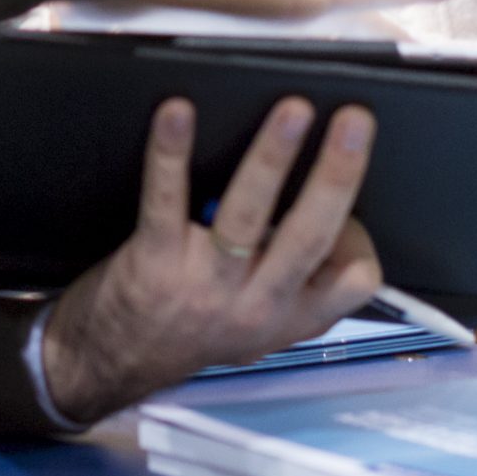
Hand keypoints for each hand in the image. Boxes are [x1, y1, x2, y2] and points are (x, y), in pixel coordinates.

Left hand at [41, 96, 381, 422]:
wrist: (113, 362)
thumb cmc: (191, 330)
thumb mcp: (261, 327)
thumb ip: (301, 282)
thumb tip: (334, 213)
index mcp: (289, 316)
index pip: (352, 283)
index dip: (362, 239)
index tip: (363, 195)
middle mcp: (254, 305)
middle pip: (309, 235)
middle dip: (338, 174)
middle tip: (354, 122)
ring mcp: (204, 284)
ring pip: (247, 215)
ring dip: (273, 158)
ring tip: (293, 112)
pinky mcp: (155, 262)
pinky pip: (166, 202)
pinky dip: (171, 154)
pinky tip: (177, 115)